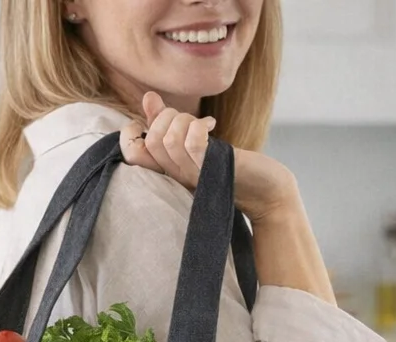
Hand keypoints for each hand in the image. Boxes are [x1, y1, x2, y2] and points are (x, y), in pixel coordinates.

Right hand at [120, 92, 300, 223]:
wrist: (265, 192)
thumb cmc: (230, 167)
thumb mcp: (194, 143)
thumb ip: (169, 123)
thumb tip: (149, 97)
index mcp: (167, 172)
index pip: (131, 154)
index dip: (130, 132)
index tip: (147, 120)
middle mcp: (175, 178)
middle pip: (150, 141)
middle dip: (165, 117)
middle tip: (187, 119)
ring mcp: (193, 176)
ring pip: (169, 139)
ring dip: (184, 120)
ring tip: (201, 124)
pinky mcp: (212, 170)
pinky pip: (192, 143)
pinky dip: (198, 126)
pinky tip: (211, 125)